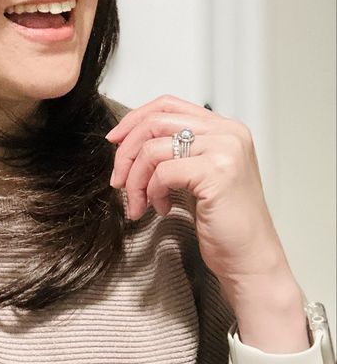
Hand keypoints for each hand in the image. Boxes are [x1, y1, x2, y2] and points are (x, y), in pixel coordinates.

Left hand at [106, 95, 293, 293]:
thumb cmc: (223, 222)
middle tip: (118, 180)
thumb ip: (175, 150)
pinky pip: (163, 172)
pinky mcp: (217, 172)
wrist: (249, 259)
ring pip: (153, 148)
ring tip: (139, 202)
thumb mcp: (197, 174)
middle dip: (126, 152)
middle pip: (155, 122)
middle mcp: (228, 132)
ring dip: (135, 179)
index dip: (134, 119)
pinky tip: (161, 208)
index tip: (114, 140)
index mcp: (225, 128)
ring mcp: (225, 150)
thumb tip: (127, 139)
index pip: (167, 104)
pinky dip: (152, 192)